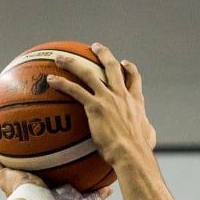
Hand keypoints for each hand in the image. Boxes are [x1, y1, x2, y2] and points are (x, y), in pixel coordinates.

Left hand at [0, 140, 112, 199]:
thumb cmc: (17, 190)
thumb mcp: (3, 170)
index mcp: (43, 182)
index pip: (53, 168)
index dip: (60, 159)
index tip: (66, 146)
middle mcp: (57, 190)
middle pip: (71, 177)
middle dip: (79, 168)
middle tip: (90, 153)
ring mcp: (68, 198)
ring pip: (85, 189)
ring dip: (95, 180)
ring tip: (106, 167)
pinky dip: (101, 195)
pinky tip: (110, 187)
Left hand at [46, 43, 157, 171]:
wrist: (131, 152)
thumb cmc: (139, 150)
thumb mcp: (148, 137)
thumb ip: (145, 131)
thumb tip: (146, 136)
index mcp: (135, 101)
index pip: (134, 78)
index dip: (128, 68)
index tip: (123, 62)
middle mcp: (121, 94)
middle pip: (111, 67)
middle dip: (103, 54)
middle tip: (95, 47)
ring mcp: (108, 98)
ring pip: (88, 73)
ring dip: (73, 63)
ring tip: (60, 57)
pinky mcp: (95, 106)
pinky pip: (75, 91)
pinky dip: (62, 83)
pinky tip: (50, 80)